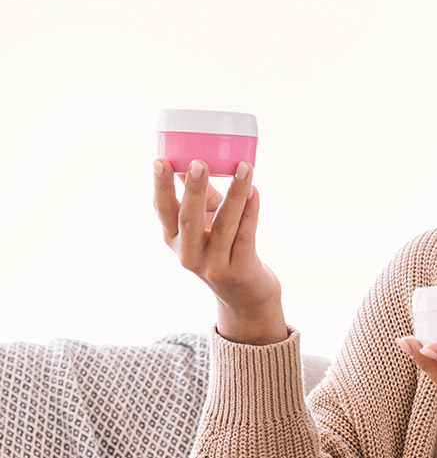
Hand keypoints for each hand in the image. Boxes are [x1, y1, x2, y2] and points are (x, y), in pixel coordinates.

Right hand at [154, 159, 282, 327]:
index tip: (160, 161)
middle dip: (194, 190)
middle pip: (189, 219)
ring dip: (234, 194)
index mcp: (174, 240)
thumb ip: (206, 199)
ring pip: (224, 225)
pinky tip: (254, 191)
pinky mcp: (239, 270)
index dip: (160, 187)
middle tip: (198, 163)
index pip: (162, 211)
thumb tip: (206, 160)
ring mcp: (214, 265)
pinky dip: (250, 211)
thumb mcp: (206, 227)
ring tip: (244, 168)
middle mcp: (189, 254)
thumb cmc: (223, 251)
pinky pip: (245, 235)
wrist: (245, 297)